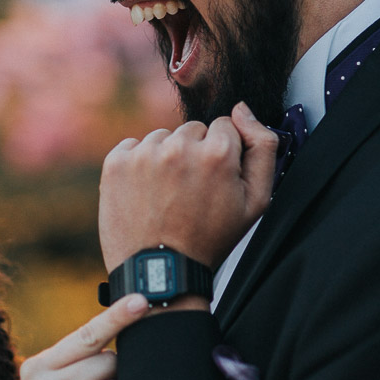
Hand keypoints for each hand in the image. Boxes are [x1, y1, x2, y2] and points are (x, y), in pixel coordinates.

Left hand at [98, 102, 277, 271]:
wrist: (160, 271)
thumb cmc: (211, 238)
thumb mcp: (257, 201)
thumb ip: (262, 146)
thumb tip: (241, 108)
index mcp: (217, 153)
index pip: (225, 127)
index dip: (222, 155)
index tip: (214, 181)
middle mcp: (179, 146)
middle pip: (193, 131)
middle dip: (195, 154)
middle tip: (190, 192)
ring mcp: (144, 153)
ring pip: (163, 138)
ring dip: (166, 158)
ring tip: (167, 195)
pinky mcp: (116, 162)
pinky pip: (133, 146)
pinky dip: (138, 164)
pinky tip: (146, 192)